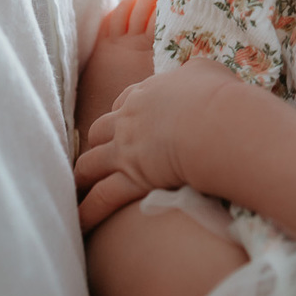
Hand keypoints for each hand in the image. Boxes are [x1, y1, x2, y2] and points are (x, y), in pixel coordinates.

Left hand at [75, 58, 235, 232]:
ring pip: (90, 163)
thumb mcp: (206, 70)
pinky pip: (101, 197)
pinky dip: (88, 211)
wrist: (214, 122)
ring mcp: (126, 149)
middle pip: (100, 130)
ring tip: (78, 188)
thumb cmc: (217, 95)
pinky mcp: (131, 178)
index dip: (122, 112)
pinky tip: (80, 225)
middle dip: (98, 142)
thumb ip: (194, 71)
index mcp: (147, 92)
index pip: (125, 101)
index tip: (125, 121)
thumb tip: (195, 73)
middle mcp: (130, 118)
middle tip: (101, 154)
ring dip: (83, 176)